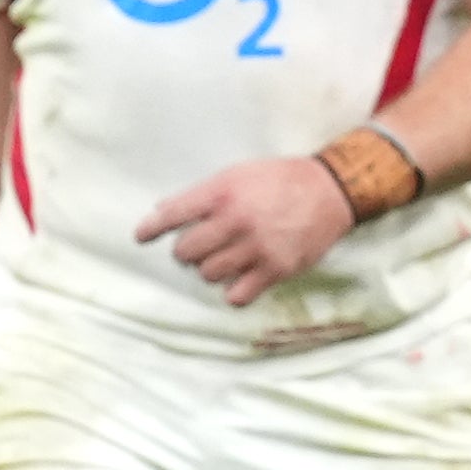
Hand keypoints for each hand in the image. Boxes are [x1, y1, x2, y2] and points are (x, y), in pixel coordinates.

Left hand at [138, 153, 356, 305]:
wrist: (330, 191)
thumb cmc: (279, 179)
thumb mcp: (238, 173)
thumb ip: (202, 194)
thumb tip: (162, 210)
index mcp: (223, 193)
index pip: (174, 214)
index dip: (151, 228)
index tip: (140, 237)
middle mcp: (236, 221)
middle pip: (186, 252)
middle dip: (186, 251)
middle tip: (198, 246)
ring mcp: (256, 248)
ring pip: (208, 274)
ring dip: (209, 269)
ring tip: (221, 260)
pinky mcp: (275, 269)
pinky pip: (238, 295)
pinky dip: (233, 290)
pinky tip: (237, 280)